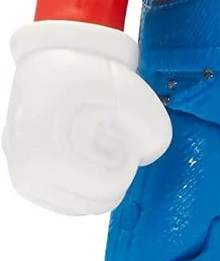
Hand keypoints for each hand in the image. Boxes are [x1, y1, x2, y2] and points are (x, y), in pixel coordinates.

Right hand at [3, 21, 171, 215]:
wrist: (54, 55)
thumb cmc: (90, 72)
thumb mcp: (135, 98)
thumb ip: (154, 134)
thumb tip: (149, 155)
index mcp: (47, 159)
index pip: (109, 189)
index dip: (126, 159)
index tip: (116, 129)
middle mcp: (29, 177)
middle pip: (98, 203)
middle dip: (115, 169)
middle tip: (109, 133)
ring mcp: (25, 180)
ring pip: (85, 205)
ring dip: (101, 175)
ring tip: (96, 138)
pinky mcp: (28, 179)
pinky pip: (71, 200)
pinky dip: (86, 180)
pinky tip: (85, 150)